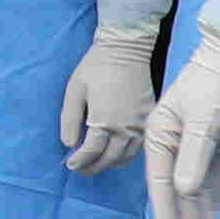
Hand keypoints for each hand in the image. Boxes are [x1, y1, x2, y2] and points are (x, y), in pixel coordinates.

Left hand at [58, 25, 159, 171]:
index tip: (70, 165)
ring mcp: (141, 124)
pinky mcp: (150, 118)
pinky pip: (140, 146)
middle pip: (110, 159)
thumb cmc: (96, 67)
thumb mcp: (74, 91)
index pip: (92, 152)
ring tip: (96, 164)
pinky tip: (116, 152)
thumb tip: (69, 145)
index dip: (80, 162)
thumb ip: (70, 120)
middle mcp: (126, 128)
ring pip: (127, 156)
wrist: (126, 49)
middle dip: (93, 167)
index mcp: (105, 121)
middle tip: (80, 169)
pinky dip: (127, 154)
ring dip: (111, 164)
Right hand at [142, 34, 219, 218]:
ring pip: (198, 183)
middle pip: (180, 188)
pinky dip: (215, 191)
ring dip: (204, 210)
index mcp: (160, 135)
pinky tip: (217, 211)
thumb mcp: (205, 121)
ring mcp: (195, 142)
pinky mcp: (216, 139)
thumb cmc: (215, 84)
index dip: (166, 211)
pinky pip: (213, 172)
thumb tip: (183, 193)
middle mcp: (173, 142)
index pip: (162, 181)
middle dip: (189, 218)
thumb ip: (194, 158)